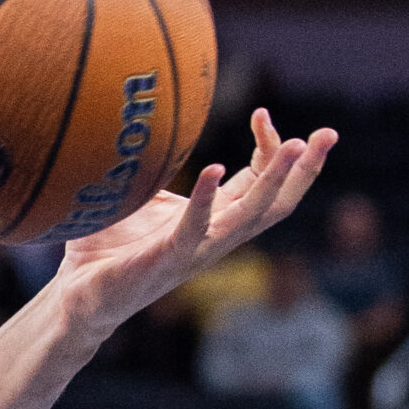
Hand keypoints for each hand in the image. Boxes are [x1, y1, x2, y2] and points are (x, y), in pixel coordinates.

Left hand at [51, 109, 336, 343]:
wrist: (78, 294)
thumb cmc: (109, 247)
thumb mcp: (141, 199)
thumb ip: (155, 171)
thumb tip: (148, 128)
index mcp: (214, 221)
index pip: (260, 184)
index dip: (271, 150)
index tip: (264, 113)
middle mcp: (215, 237)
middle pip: (278, 203)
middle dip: (306, 169)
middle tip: (330, 134)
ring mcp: (196, 250)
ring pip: (251, 215)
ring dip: (275, 179)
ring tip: (294, 145)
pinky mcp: (168, 259)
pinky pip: (193, 228)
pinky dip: (205, 199)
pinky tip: (213, 169)